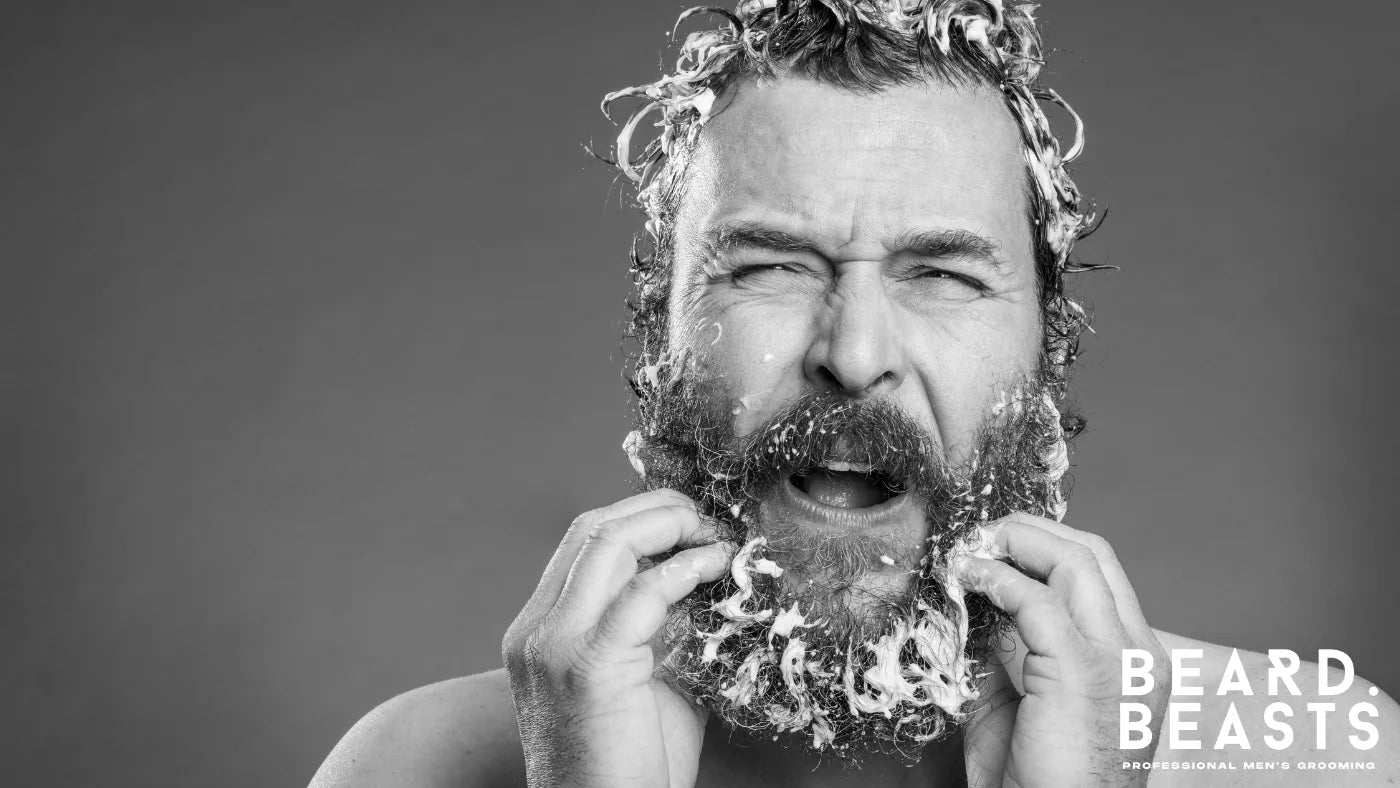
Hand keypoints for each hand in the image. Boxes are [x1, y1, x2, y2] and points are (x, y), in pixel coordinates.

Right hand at [501, 489, 733, 787]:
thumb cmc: (629, 766)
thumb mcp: (639, 678)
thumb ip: (656, 625)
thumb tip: (703, 576)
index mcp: (539, 631)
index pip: (581, 542)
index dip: (640, 517)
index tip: (690, 522)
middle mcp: (536, 631)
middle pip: (591, 528)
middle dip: (656, 510)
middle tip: (707, 519)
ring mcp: (555, 645)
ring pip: (607, 541)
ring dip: (670, 525)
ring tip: (712, 535)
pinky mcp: (588, 666)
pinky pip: (642, 592)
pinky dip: (685, 568)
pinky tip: (714, 568)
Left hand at [957, 513, 1169, 787]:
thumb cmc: (1039, 782)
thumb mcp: (1026, 700)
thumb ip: (1016, 650)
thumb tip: (984, 604)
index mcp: (1135, 660)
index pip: (1101, 574)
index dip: (1047, 546)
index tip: (998, 543)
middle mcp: (1138, 654)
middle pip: (1094, 553)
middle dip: (1032, 530)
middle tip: (983, 532)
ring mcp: (1119, 660)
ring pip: (1077, 560)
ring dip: (1016, 542)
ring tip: (972, 547)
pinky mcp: (1083, 672)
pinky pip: (1036, 600)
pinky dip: (996, 578)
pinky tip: (966, 576)